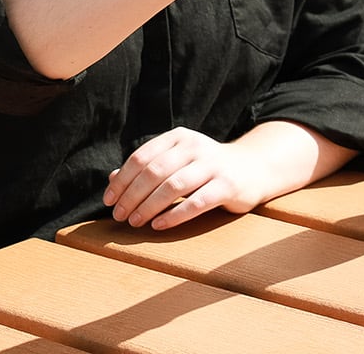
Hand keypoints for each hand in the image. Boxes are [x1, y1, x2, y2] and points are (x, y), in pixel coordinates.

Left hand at [104, 127, 274, 229]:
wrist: (254, 168)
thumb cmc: (207, 167)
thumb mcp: (178, 161)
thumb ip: (148, 168)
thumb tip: (112, 179)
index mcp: (180, 137)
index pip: (142, 157)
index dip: (122, 180)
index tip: (109, 200)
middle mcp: (196, 146)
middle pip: (154, 172)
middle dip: (131, 196)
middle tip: (119, 216)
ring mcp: (214, 164)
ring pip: (173, 186)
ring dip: (148, 207)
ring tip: (135, 222)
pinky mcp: (228, 185)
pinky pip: (196, 202)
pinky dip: (173, 215)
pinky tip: (158, 225)